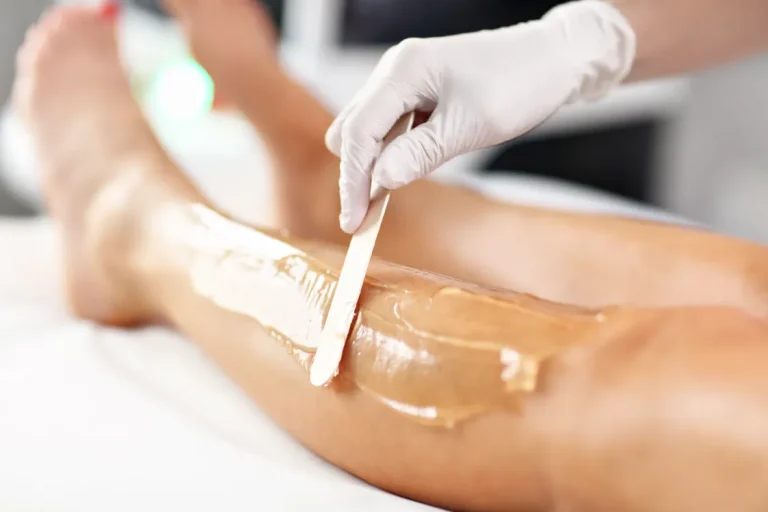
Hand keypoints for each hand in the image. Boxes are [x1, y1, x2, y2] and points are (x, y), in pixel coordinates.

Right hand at [326, 0, 634, 232]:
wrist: (554, 60)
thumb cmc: (519, 84)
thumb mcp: (470, 126)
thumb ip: (421, 154)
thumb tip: (380, 181)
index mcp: (403, 70)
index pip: (359, 132)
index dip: (353, 181)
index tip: (354, 223)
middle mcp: (396, 70)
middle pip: (350, 130)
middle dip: (356, 173)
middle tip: (369, 216)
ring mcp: (404, 79)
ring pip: (366, 129)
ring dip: (373, 164)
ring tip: (384, 202)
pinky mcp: (417, 91)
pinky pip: (389, 126)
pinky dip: (390, 153)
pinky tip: (405, 171)